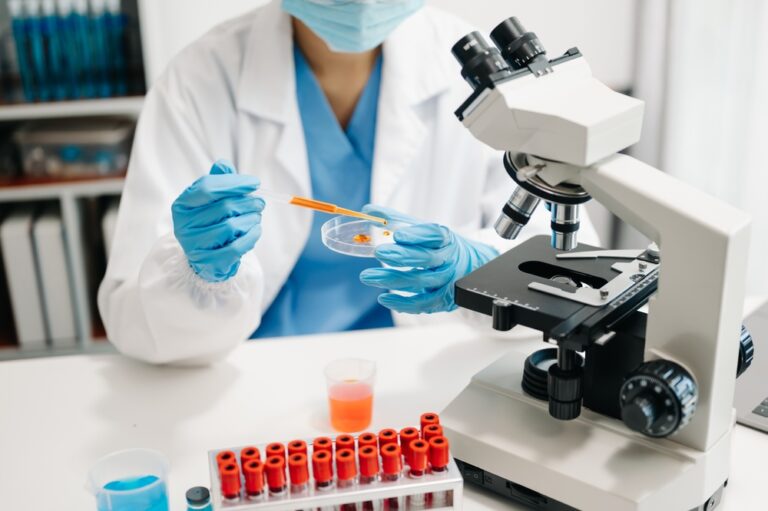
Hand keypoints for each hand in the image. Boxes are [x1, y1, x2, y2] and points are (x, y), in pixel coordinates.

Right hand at [172, 160, 263, 281]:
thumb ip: (218, 181)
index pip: (207, 187)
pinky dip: (252, 236)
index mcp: (182, 204)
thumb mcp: (211, 200)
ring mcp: (194, 245)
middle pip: (224, 207)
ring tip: (257, 217)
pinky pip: (237, 247)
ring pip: (232, 226)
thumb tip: (224, 165)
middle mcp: (184, 225)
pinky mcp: (208, 262)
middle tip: (260, 202)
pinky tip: (256, 230)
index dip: (234, 183)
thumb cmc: (210, 223)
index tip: (255, 183)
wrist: (206, 258)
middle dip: (248, 202)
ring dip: (252, 219)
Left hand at [359, 205, 497, 313]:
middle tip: (378, 252)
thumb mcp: (426, 231)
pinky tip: (383, 298)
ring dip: (392, 279)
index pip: (435, 235)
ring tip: (367, 276)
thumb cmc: (441, 247)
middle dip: (401, 256)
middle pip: (426, 258)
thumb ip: (397, 220)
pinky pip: (422, 303)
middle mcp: (449, 260)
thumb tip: (369, 211)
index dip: (417, 235)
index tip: (397, 234)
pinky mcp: (443, 300)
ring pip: (420, 281)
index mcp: (446, 239)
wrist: (472, 269)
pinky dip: (402, 303)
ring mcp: (447, 281)